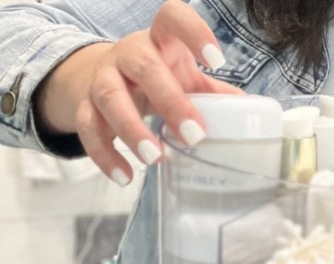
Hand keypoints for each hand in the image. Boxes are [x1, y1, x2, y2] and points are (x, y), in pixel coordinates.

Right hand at [37, 0, 242, 185]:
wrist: (100, 77)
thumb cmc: (155, 76)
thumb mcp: (184, 77)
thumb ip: (213, 93)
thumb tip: (249, 112)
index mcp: (159, 38)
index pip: (172, 17)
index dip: (194, 33)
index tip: (217, 62)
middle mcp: (128, 52)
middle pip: (144, 67)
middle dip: (170, 101)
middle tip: (194, 135)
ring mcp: (102, 77)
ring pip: (109, 97)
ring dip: (131, 129)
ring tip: (154, 158)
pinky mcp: (84, 104)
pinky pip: (88, 128)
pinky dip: (105, 155)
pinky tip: (125, 177)